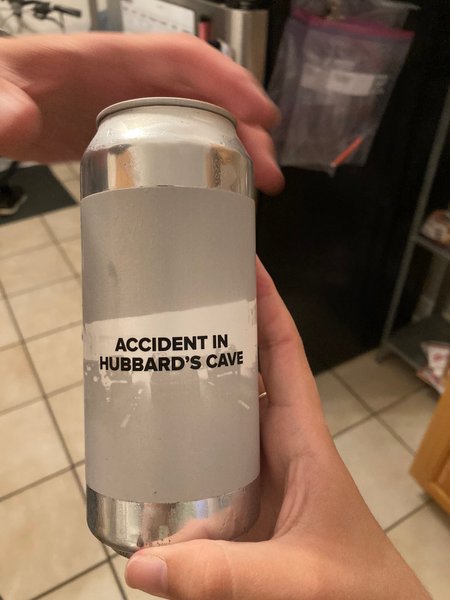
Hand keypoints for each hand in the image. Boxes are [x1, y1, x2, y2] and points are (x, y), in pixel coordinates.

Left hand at [0, 32, 282, 193]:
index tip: (261, 117)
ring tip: (255, 185)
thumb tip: (16, 120)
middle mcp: (132, 82)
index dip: (229, 81)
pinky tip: (215, 187)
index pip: (184, 60)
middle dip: (245, 128)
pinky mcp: (127, 135)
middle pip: (206, 95)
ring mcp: (133, 109)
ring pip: (199, 120)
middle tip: (267, 173)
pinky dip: (205, 160)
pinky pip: (179, 143)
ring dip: (234, 148)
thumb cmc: (0, 86)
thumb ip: (4, 104)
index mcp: (111, 61)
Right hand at [125, 258, 429, 599]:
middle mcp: (279, 449)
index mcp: (303, 440)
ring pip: (222, 423)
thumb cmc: (358, 590)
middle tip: (169, 313)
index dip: (267, 307)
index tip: (241, 265)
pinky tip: (144, 471)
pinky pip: (205, 475)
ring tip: (145, 373)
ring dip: (192, 398)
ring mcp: (260, 480)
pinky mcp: (244, 513)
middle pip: (245, 377)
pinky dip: (178, 467)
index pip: (284, 356)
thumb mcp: (296, 578)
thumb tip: (141, 563)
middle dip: (214, 339)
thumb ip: (223, 575)